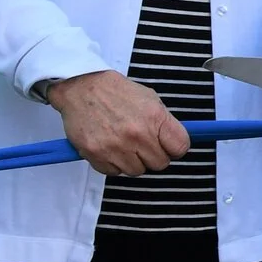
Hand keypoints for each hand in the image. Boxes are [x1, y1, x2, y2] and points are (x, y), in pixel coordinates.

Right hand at [48, 70, 188, 175]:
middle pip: (160, 164)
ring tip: (125, 145)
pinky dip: (113, 164)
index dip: (176, 149)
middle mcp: (137, 134)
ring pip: (137, 171)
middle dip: (154, 156)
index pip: (180, 147)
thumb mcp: (150, 98)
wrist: (81, 89)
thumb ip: (163, 121)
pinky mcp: (96, 155)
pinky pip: (114, 172)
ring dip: (133, 161)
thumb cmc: (115, 92)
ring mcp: (116, 146)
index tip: (169, 147)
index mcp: (155, 118)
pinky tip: (111, 148)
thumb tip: (172, 140)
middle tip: (144, 145)